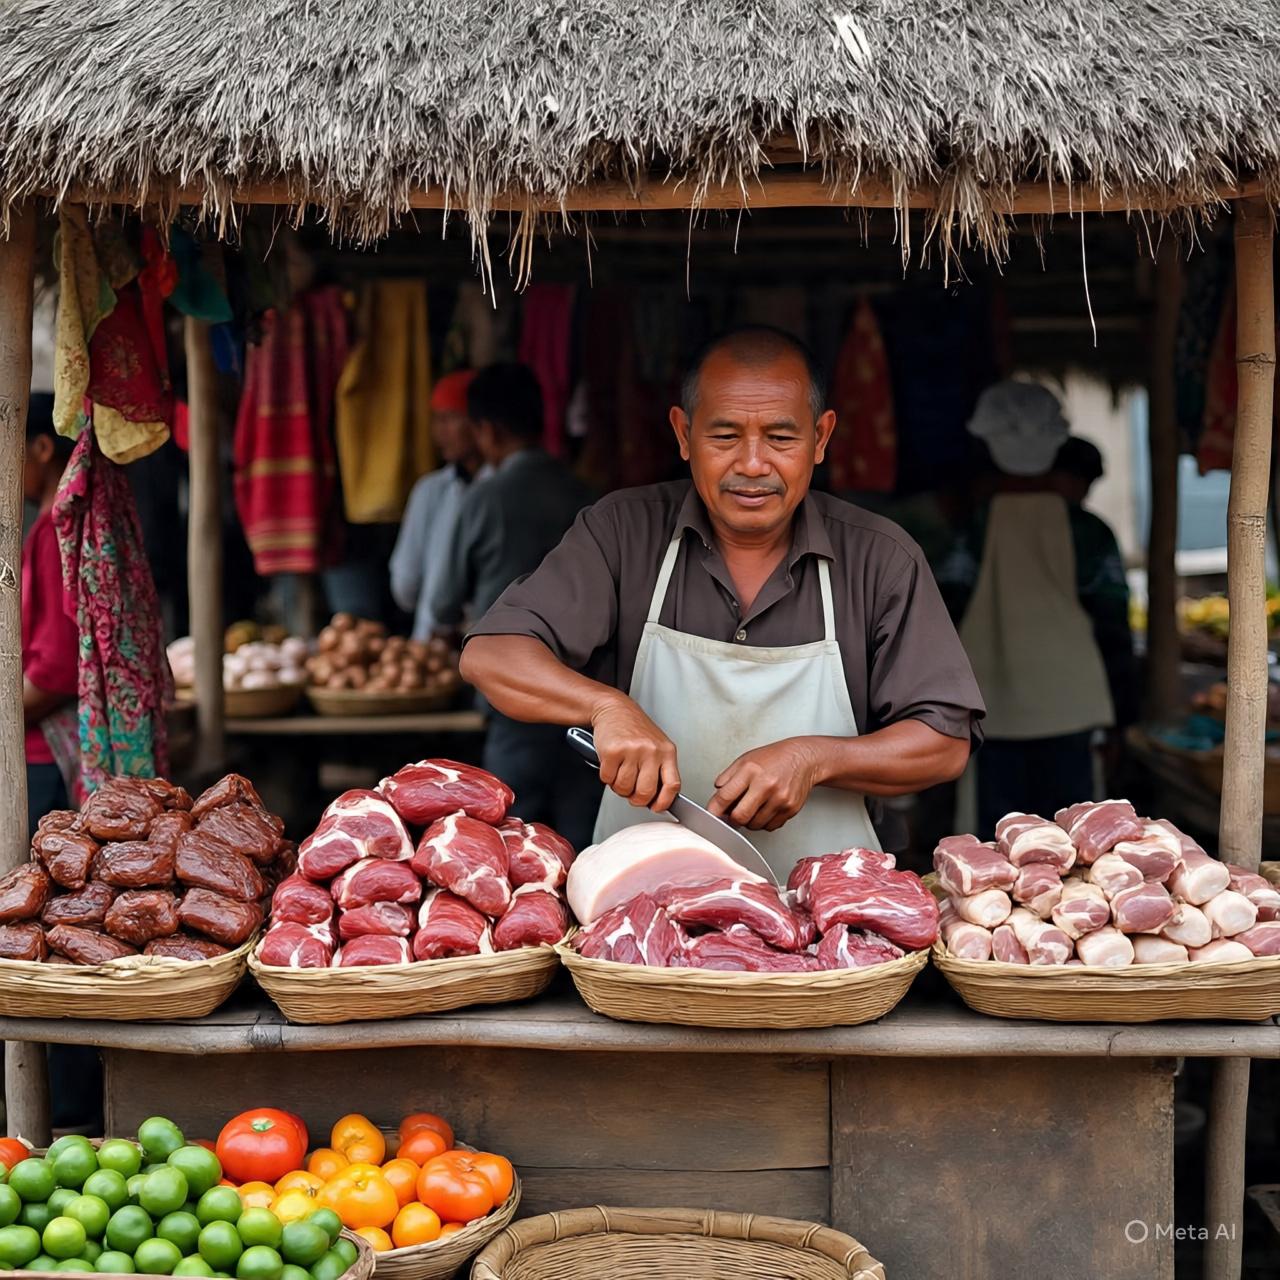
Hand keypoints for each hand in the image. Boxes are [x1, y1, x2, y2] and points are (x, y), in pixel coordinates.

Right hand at [590, 694, 681, 810]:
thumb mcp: (656, 746)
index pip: (673, 785)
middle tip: (631, 792)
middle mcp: (651, 751)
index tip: (656, 808)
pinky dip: (606, 777)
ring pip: (624, 788)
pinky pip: (608, 779)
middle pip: (646, 792)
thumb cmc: (635, 730)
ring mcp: (632, 751)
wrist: (615, 709)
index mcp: (666, 752)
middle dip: (636, 799)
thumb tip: (658, 799)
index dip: (664, 802)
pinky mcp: (612, 751)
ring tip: (620, 773)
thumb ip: (660, 770)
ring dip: (619, 787)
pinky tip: (611, 765)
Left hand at [707, 738, 822, 830]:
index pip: (725, 796)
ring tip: (753, 807)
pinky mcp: (790, 809)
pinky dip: (764, 822)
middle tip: (732, 814)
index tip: (711, 815)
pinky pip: (770, 827)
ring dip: (749, 821)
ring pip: (754, 825)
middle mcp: (766, 785)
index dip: (714, 809)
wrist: (803, 758)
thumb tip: (716, 796)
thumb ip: (727, 777)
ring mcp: (780, 799)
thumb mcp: (745, 759)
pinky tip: (765, 809)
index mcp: (751, 770)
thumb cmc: (774, 758)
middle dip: (732, 819)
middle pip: (740, 817)